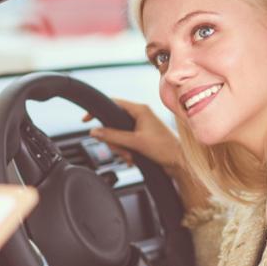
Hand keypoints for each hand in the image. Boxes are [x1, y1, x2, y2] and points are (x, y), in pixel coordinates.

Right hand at [84, 99, 210, 209]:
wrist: (180, 162)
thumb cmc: (165, 148)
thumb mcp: (135, 142)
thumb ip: (113, 136)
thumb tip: (94, 132)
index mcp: (139, 109)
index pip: (112, 103)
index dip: (97, 111)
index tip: (86, 120)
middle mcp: (140, 115)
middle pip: (113, 123)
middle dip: (113, 139)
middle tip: (119, 148)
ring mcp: (141, 126)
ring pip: (118, 134)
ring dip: (120, 147)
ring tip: (130, 156)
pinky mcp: (142, 137)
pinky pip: (125, 142)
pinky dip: (126, 151)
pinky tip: (133, 158)